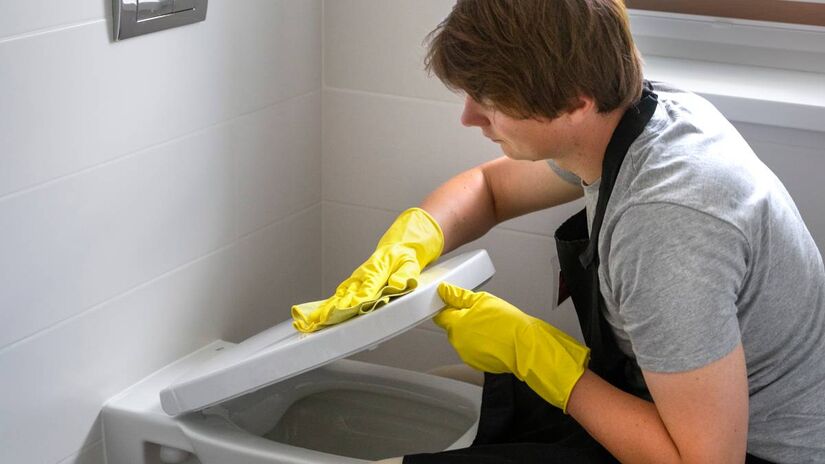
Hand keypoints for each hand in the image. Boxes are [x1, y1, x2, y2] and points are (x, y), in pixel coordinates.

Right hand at [292, 208, 443, 331]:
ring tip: (314, 322)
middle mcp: (363, 274)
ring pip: (340, 295)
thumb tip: (399, 283)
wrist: (397, 247)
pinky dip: (329, 306)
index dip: (359, 299)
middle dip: (336, 308)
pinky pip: (340, 295)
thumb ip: (405, 275)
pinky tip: (319, 317)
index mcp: (377, 268)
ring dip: (327, 308)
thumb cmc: (404, 257)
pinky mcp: (353, 284)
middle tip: (324, 321)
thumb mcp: (411, 263)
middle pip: (348, 293)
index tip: (350, 309)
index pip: (368, 287)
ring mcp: (356, 279)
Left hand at [434, 282, 589, 411]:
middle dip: (462, 319)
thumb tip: (444, 291)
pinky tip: (494, 337)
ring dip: (472, 331)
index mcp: (456, 326)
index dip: (447, 307)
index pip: (441, 316)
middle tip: (481, 312)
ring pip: (464, 339)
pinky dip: (481, 343)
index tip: (456, 302)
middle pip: (453, 327)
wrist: (526, 346)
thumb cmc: (508, 323)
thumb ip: (459, 296)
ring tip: (491, 325)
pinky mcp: (478, 363)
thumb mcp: (482, 300)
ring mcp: (467, 355)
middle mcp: (458, 343)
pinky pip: (474, 349)